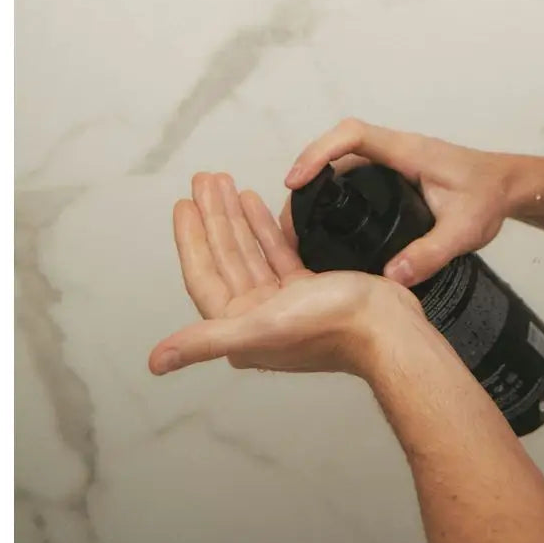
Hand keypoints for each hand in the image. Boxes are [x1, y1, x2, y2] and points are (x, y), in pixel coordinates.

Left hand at [148, 172, 422, 378]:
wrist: (387, 327)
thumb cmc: (330, 328)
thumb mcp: (259, 329)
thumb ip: (205, 341)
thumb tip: (156, 361)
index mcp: (237, 327)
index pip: (204, 275)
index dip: (190, 239)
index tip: (184, 204)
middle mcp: (255, 317)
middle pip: (225, 257)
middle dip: (213, 217)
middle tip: (204, 180)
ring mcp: (281, 303)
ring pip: (248, 251)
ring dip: (235, 218)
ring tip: (224, 183)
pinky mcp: (306, 290)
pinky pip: (275, 252)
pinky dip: (264, 228)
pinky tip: (255, 204)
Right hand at [281, 119, 515, 287]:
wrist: (508, 187)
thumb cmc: (489, 197)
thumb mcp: (464, 230)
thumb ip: (431, 253)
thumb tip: (391, 277)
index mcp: (408, 152)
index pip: (353, 136)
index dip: (318, 154)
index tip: (296, 181)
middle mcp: (395, 151)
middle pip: (336, 148)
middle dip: (306, 175)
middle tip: (289, 219)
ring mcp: (392, 160)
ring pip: (342, 161)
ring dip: (315, 184)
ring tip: (298, 223)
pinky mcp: (391, 174)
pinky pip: (352, 172)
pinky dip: (331, 190)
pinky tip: (325, 220)